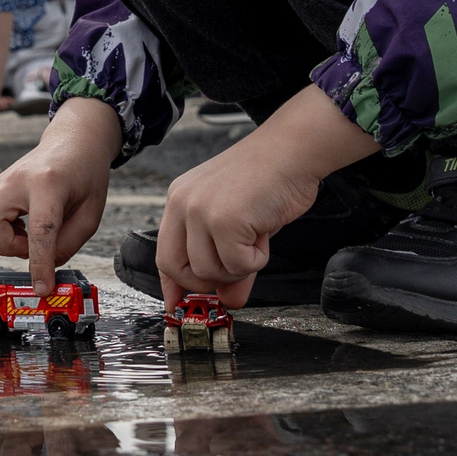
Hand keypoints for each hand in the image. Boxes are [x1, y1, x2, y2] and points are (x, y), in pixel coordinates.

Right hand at [0, 96, 118, 291]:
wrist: (74, 141)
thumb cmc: (86, 174)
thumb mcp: (90, 213)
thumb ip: (68, 244)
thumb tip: (45, 268)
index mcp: (48, 183)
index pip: (40, 230)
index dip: (40, 264)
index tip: (42, 288)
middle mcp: (17, 179)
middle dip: (6, 246)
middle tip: (31, 246)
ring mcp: (2, 179)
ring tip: (25, 236)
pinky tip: (18, 227)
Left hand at [158, 85, 377, 307]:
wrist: (292, 151)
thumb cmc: (268, 181)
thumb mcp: (239, 223)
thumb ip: (227, 262)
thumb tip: (229, 302)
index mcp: (179, 199)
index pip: (164, 252)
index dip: (172, 284)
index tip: (177, 304)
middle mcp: (182, 203)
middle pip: (175, 267)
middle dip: (205, 282)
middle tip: (233, 274)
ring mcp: (200, 211)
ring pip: (209, 271)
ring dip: (239, 267)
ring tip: (255, 237)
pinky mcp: (223, 220)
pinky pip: (238, 265)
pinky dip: (257, 259)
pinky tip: (264, 231)